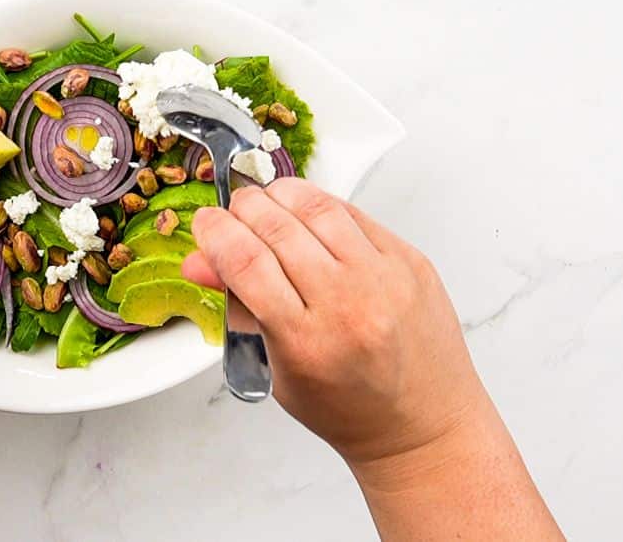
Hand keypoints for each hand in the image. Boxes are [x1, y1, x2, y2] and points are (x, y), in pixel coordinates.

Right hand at [183, 178, 561, 539]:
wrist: (422, 426)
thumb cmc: (348, 408)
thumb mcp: (276, 369)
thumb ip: (238, 310)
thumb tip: (201, 261)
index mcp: (306, 342)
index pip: (245, 262)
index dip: (216, 231)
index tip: (206, 223)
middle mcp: (349, 305)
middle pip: (277, 228)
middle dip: (243, 208)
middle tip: (232, 213)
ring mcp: (384, 279)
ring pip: (318, 208)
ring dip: (280, 197)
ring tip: (265, 205)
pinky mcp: (410, 262)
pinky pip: (356, 214)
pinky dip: (321, 206)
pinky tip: (305, 215)